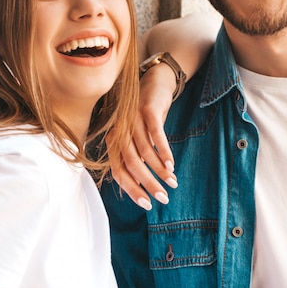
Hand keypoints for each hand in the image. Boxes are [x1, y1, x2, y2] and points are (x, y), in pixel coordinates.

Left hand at [111, 63, 178, 209]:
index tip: (147, 204)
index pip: (118, 171)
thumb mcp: (138, 138)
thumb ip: (136, 158)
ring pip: (144, 152)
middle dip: (147, 184)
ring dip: (159, 170)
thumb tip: (138, 187)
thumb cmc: (145, 116)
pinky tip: (171, 164)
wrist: (155, 82)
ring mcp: (132, 119)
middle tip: (163, 198)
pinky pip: (155, 134)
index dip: (131, 189)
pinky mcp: (147, 110)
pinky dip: (163, 151)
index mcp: (114, 140)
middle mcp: (120, 130)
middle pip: (130, 164)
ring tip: (172, 182)